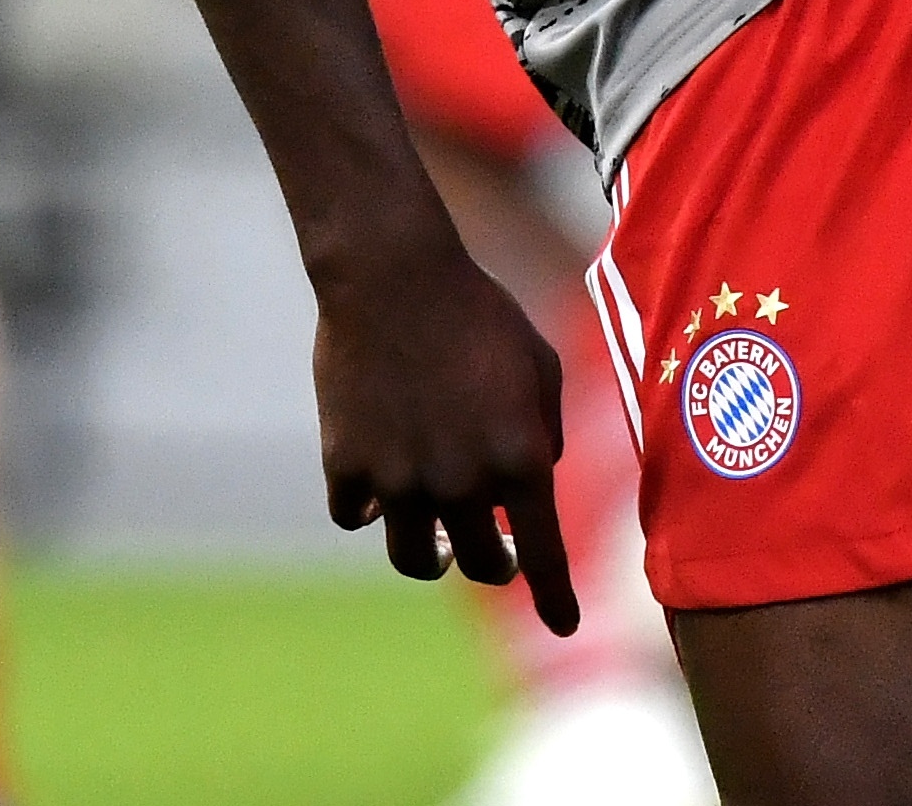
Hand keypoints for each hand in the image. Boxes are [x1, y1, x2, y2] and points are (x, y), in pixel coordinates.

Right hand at [312, 242, 580, 634]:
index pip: (546, 550)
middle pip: (481, 563)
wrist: (396, 282)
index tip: (564, 630)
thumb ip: (542, 433)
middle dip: (497, 565)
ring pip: (415, 557)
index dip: (555, 597)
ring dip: (434, 557)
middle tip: (500, 556)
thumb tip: (533, 478)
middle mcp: (462, 482)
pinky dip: (371, 510)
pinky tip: (379, 493)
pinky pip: (358, 516)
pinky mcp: (346, 468)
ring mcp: (400, 481)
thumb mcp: (540, 368)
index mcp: (520, 458)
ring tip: (441, 548)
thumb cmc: (482, 316)